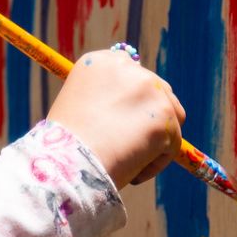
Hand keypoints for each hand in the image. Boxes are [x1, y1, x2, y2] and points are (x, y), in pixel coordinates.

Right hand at [47, 48, 185, 188]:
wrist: (68, 163)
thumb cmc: (64, 145)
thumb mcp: (78, 106)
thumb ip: (105, 98)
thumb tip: (132, 111)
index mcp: (102, 62)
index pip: (132, 74)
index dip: (132, 101)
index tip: (122, 124)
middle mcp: (129, 67)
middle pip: (158, 90)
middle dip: (150, 117)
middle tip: (133, 145)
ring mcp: (150, 89)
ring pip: (171, 116)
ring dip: (156, 138)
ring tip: (132, 161)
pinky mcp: (165, 116)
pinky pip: (171, 144)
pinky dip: (155, 162)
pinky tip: (133, 174)